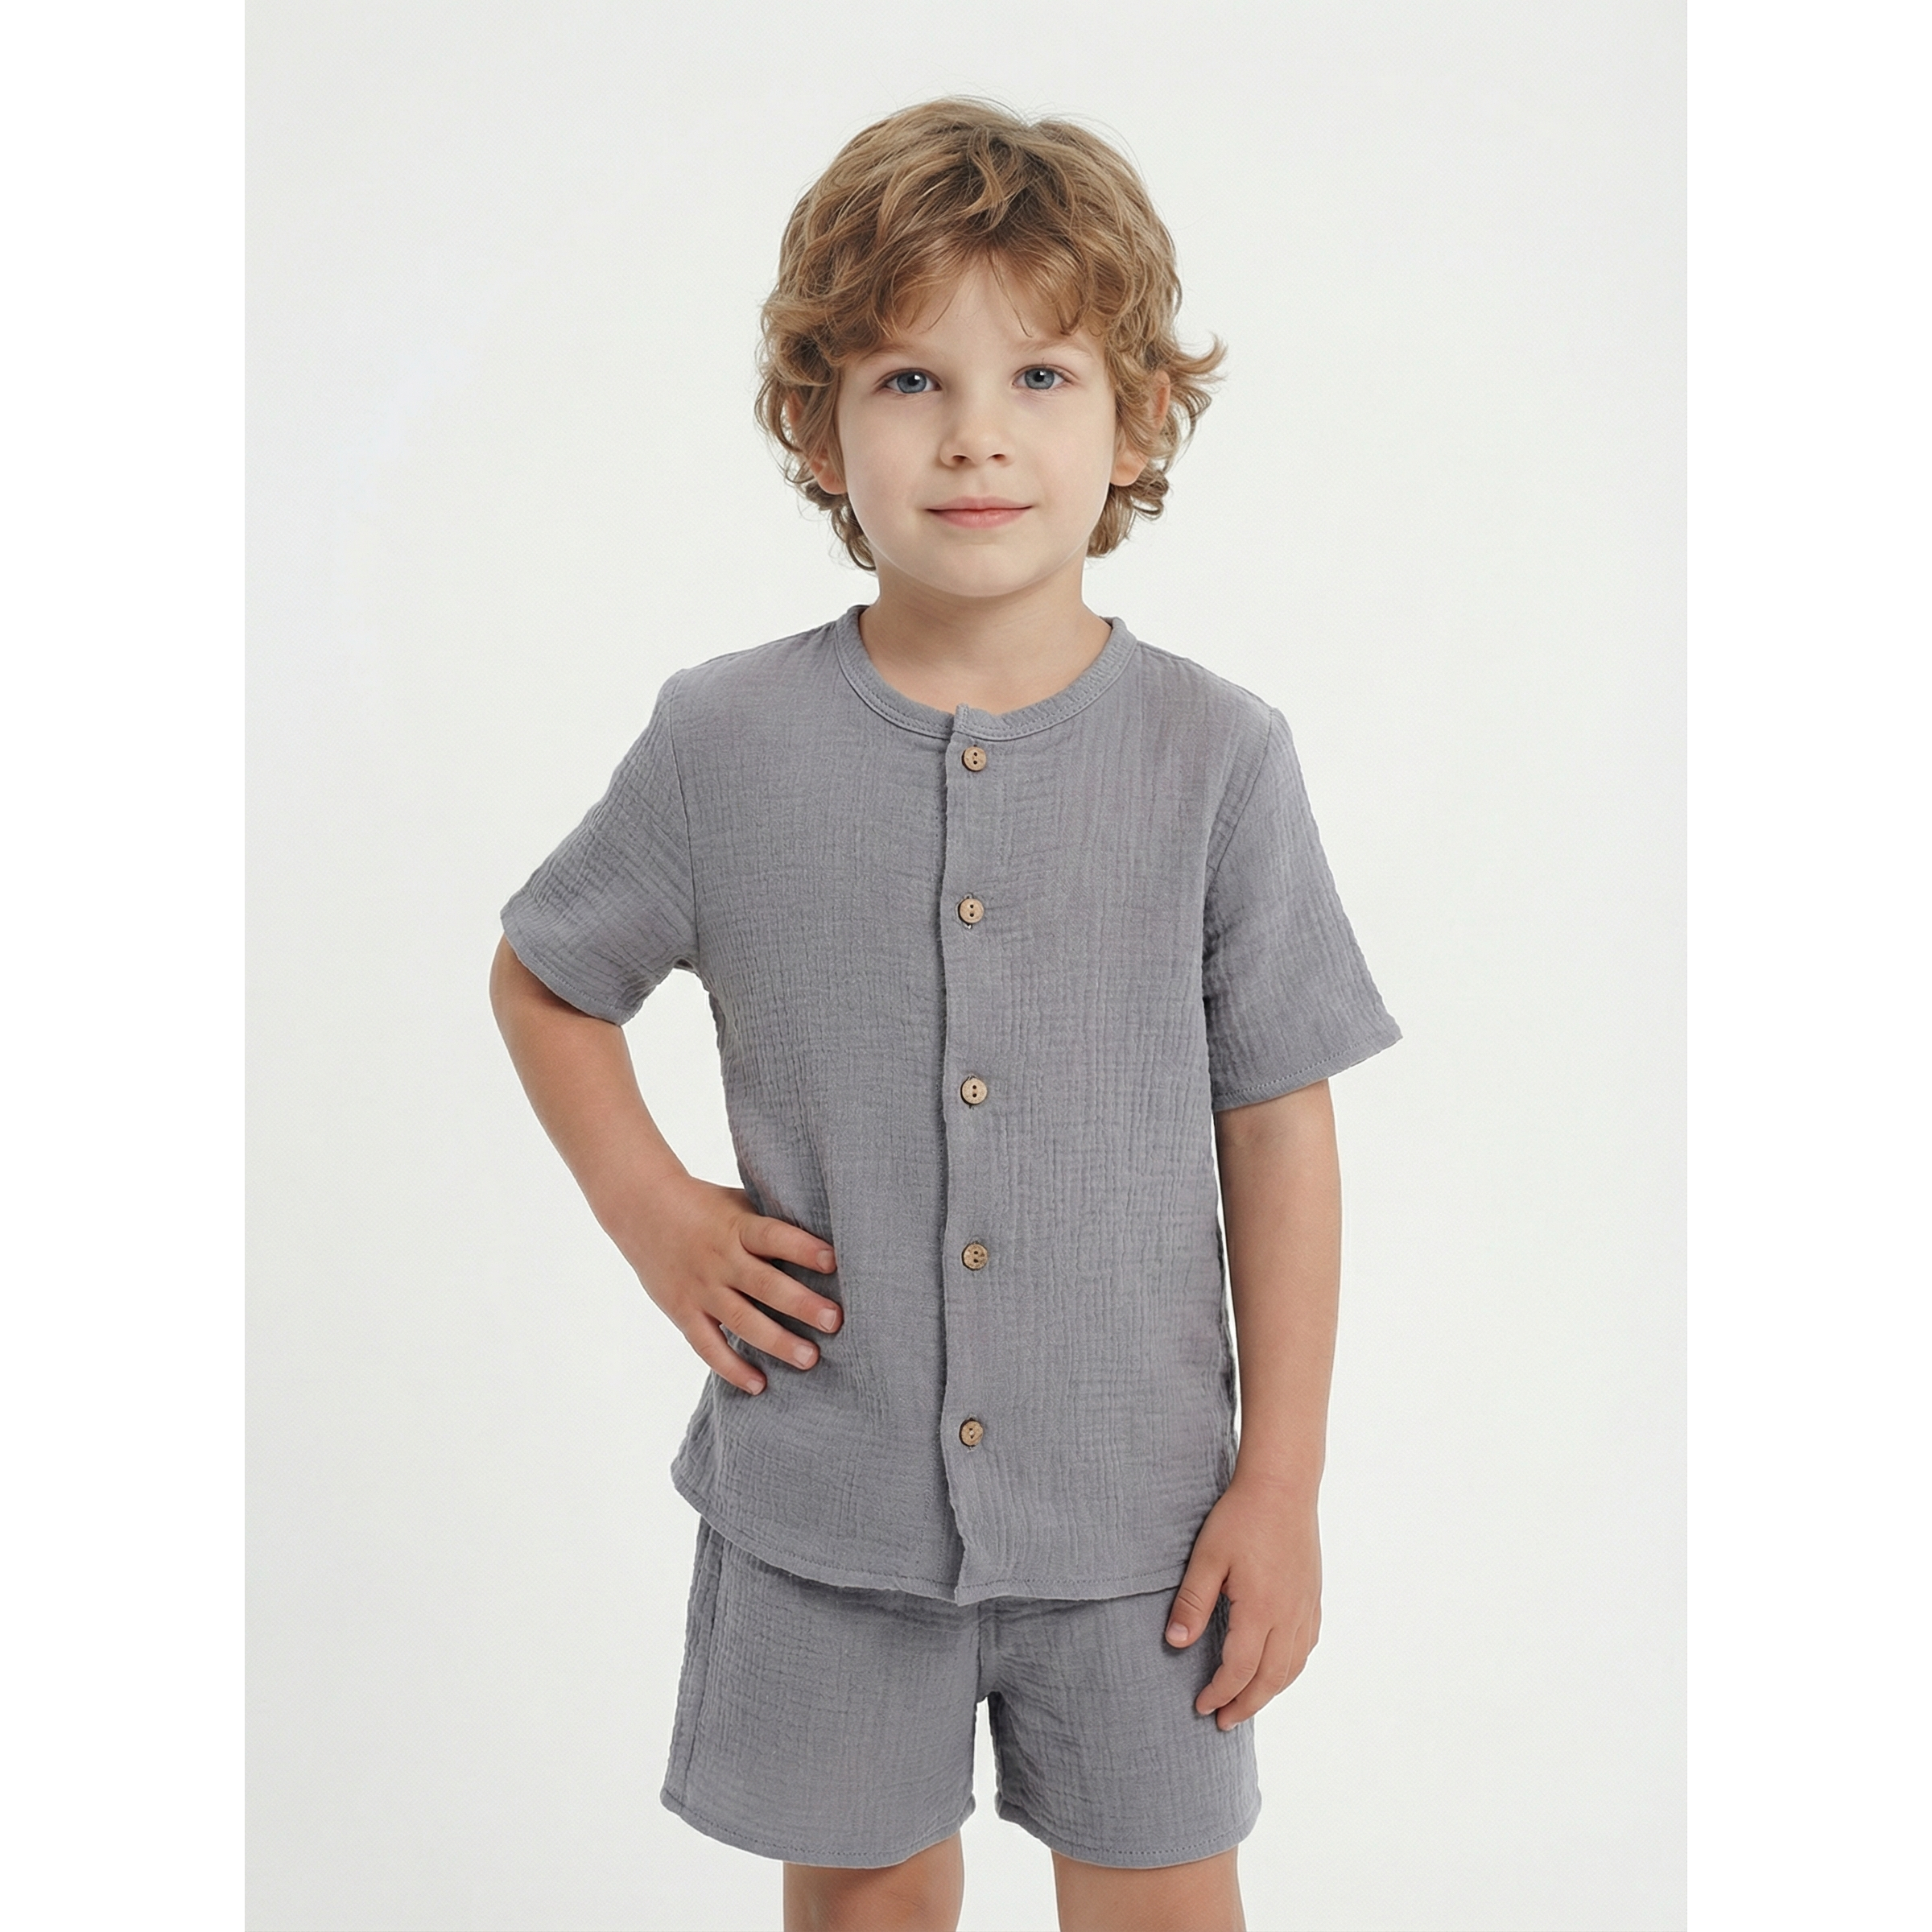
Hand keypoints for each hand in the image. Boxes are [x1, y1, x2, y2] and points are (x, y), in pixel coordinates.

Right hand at [621, 1176, 840, 1396]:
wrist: (642, 1210)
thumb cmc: (706, 1207)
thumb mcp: (739, 1205)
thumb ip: (772, 1224)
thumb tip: (828, 1237)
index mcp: (738, 1227)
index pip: (773, 1236)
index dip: (803, 1248)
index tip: (834, 1261)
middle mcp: (721, 1259)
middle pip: (764, 1284)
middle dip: (801, 1304)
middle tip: (835, 1321)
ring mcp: (701, 1289)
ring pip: (741, 1320)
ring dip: (776, 1342)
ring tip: (810, 1359)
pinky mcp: (683, 1312)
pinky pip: (708, 1346)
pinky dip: (732, 1368)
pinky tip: (759, 1385)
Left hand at [1164, 1475, 1321, 1728]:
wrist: (1283, 1486)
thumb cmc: (1240, 1517)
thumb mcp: (1207, 1557)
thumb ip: (1192, 1603)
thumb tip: (1176, 1644)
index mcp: (1260, 1610)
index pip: (1239, 1670)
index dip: (1219, 1693)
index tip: (1201, 1707)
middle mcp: (1288, 1616)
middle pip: (1270, 1679)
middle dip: (1245, 1705)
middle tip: (1223, 1721)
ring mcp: (1305, 1607)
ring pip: (1292, 1667)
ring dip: (1270, 1692)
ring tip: (1247, 1703)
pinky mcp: (1312, 1596)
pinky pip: (1306, 1646)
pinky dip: (1291, 1668)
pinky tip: (1278, 1669)